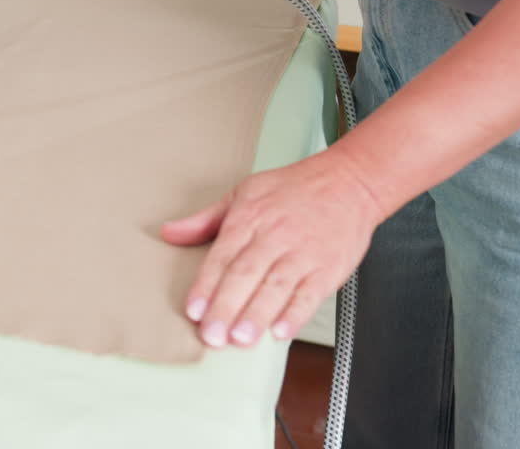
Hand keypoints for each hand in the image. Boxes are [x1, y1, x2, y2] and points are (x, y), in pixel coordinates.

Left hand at [161, 152, 382, 347]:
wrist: (350, 181)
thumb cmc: (295, 189)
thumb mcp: (244, 193)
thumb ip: (206, 219)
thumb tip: (169, 233)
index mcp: (250, 218)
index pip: (222, 257)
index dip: (206, 285)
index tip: (193, 309)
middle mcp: (275, 236)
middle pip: (245, 275)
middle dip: (226, 307)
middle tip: (211, 335)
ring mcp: (303, 253)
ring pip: (276, 287)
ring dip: (257, 314)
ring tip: (240, 338)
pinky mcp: (328, 267)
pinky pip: (310, 293)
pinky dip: (296, 314)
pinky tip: (281, 331)